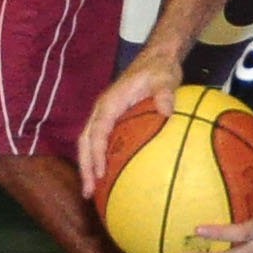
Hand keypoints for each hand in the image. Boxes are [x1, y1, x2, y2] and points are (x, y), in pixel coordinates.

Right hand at [78, 47, 183, 196]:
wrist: (157, 59)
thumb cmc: (159, 69)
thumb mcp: (165, 78)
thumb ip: (164, 92)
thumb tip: (167, 111)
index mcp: (110, 103)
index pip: (97, 131)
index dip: (95, 153)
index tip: (99, 173)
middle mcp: (103, 111)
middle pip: (85, 142)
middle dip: (85, 167)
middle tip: (88, 192)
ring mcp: (106, 116)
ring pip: (89, 144)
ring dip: (88, 167)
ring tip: (93, 192)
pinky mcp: (113, 121)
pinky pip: (102, 143)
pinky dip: (100, 160)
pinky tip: (111, 178)